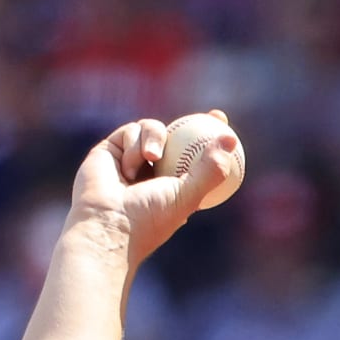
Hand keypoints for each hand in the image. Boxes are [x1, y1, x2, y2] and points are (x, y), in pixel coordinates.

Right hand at [68, 109, 239, 267]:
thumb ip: (210, 169)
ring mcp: (132, 160)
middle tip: (216, 116)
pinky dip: (134, 145)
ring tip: (152, 158)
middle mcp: (154, 172)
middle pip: (178, 139)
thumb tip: (232, 140)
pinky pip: (131, 131)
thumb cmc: (149, 216)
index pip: (197, 160)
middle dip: (197, 124)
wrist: (107, 223)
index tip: (228, 130)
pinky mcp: (111, 150)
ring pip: (154, 129)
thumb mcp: (188, 195)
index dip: (213, 144)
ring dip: (155, 139)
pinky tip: (128, 168)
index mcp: (175, 187)